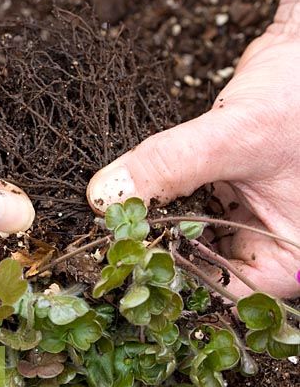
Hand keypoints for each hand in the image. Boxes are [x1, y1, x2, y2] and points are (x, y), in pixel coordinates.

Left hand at [87, 0, 299, 298]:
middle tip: (110, 233)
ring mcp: (242, 217)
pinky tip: (130, 189)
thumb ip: (172, 164)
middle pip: (200, 265)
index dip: (174, 275)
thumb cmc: (297, 97)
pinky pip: (182, 204)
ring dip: (151, 221)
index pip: (224, 289)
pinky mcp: (221, 191)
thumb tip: (106, 197)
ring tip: (115, 212)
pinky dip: (157, 196)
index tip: (127, 256)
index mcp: (289, 254)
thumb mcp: (236, 136)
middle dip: (156, 246)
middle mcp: (266, 242)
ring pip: (185, 235)